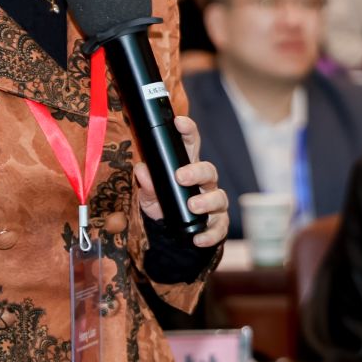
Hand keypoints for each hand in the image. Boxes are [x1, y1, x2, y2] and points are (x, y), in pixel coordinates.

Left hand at [134, 113, 228, 248]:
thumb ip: (147, 184)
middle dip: (197, 172)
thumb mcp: (151, 197)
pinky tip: (198, 238)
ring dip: (207, 201)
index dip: (187, 131)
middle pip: (209, 170)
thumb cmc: (165, 208)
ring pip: (219, 197)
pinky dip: (210, 233)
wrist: (175, 238)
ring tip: (193, 207)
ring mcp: (214, 204)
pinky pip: (219, 227)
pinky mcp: (218, 224)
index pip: (191, 145)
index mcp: (188, 169)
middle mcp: (204, 184)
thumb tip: (141, 169)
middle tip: (181, 177)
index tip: (179, 122)